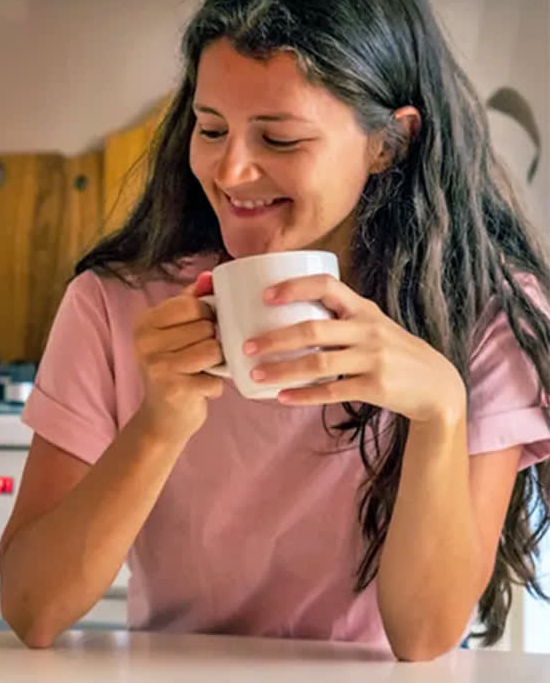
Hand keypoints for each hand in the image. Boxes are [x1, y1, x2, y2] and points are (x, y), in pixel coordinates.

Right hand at [133, 271, 224, 440]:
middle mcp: (145, 342)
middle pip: (206, 326)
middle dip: (213, 341)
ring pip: (213, 349)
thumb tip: (208, 276)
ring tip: (204, 370)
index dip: (208, 316)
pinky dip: (215, 386)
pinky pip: (214, 377)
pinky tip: (201, 389)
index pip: (193, 304)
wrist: (162, 419)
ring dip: (218, 363)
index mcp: (145, 323)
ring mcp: (157, 366)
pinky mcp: (173, 389)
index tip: (201, 331)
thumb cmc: (175, 370)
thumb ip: (190, 301)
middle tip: (202, 357)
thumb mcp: (176, 332)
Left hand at [242, 274, 465, 423]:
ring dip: (282, 370)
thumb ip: (337, 320)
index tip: (265, 295)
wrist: (437, 386)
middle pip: (312, 329)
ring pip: (317, 364)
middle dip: (274, 338)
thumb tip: (282, 318)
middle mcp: (368, 329)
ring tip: (256, 374)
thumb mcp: (370, 326)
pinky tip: (282, 397)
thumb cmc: (391, 352)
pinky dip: (304, 395)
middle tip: (245, 346)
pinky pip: (332, 391)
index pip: (327, 285)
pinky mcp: (376, 387)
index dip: (294, 287)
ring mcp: (374, 359)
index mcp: (362, 309)